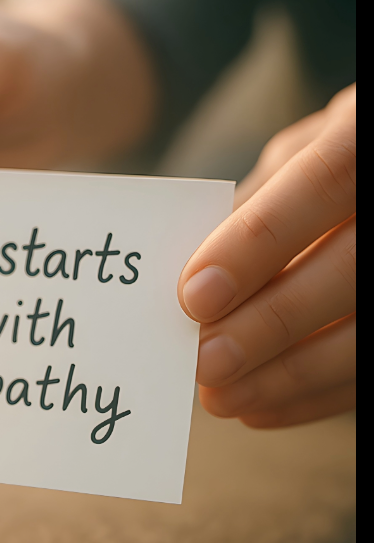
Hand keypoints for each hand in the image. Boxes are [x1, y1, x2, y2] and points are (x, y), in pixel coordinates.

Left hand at [178, 84, 355, 427]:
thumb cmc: (337, 158)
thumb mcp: (301, 154)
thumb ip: (256, 204)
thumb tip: (187, 273)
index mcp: (369, 134)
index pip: (323, 183)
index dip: (258, 243)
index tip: (194, 296)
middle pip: (352, 269)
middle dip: (271, 324)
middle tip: (204, 362)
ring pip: (369, 331)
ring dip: (291, 375)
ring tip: (223, 397)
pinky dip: (317, 395)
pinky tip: (261, 408)